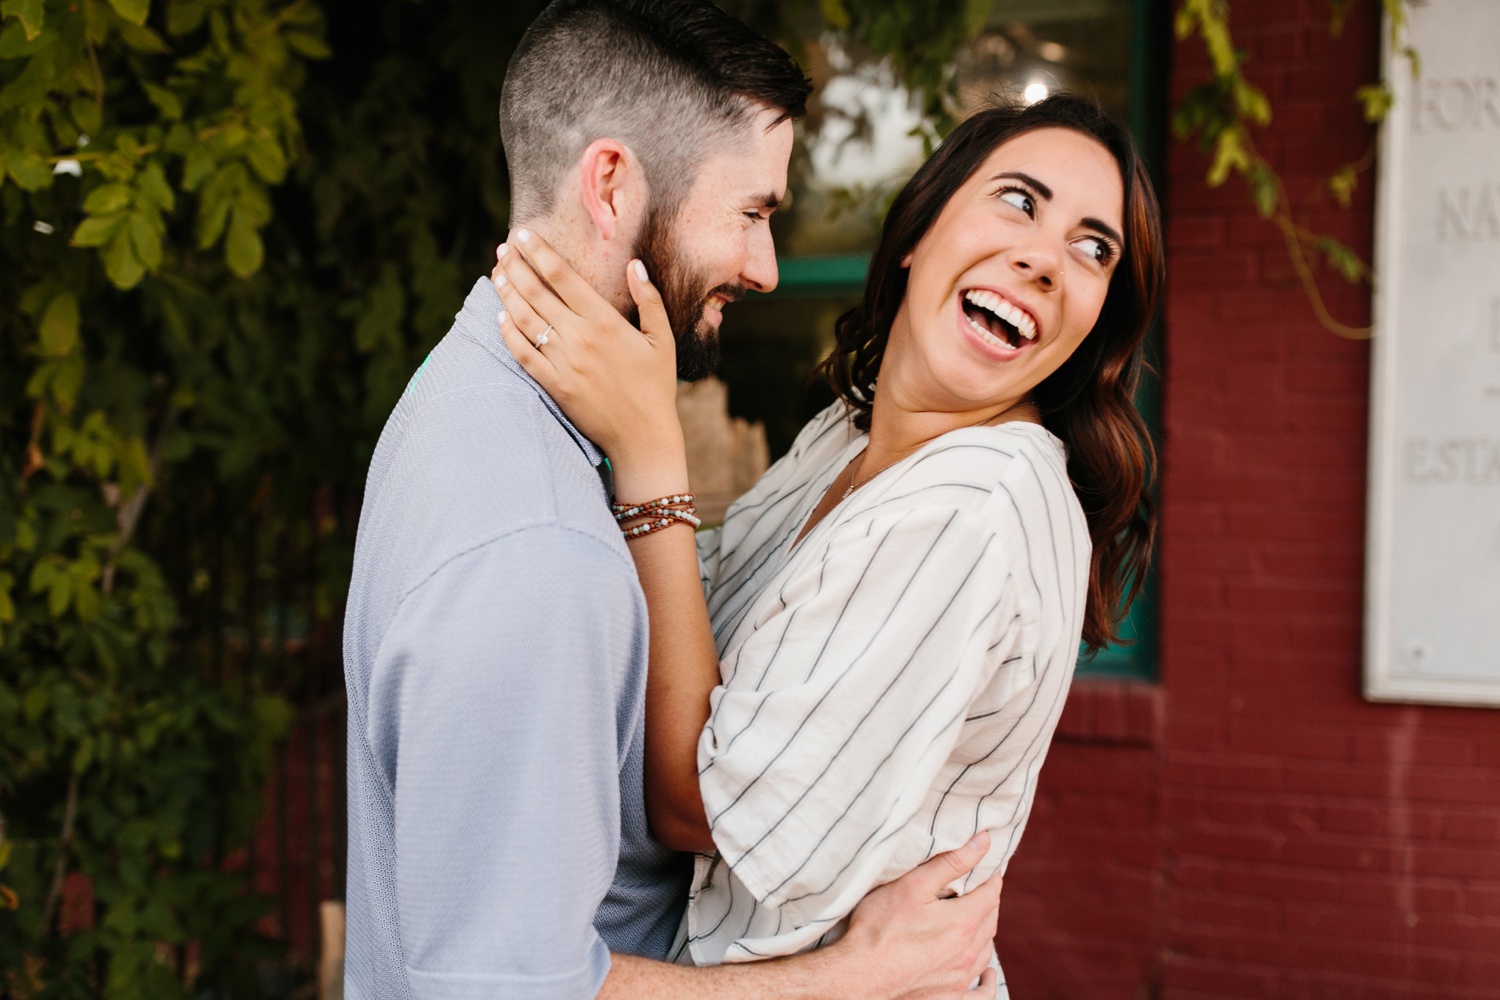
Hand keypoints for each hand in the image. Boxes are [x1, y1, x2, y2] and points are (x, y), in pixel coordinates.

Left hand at [492, 229, 685, 486]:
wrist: (643, 436)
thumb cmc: (656, 386)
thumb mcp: (662, 339)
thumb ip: (649, 299)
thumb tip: (634, 264)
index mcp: (605, 321)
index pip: (562, 276)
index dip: (538, 252)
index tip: (523, 235)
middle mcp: (579, 337)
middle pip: (536, 292)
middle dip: (516, 266)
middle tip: (502, 249)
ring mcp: (563, 362)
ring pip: (524, 319)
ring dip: (507, 293)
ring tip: (496, 274)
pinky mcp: (554, 385)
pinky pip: (523, 354)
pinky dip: (508, 334)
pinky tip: (500, 318)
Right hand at [836, 831, 1002, 999]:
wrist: (859, 977)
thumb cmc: (880, 928)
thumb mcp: (913, 885)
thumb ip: (951, 863)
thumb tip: (984, 842)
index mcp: (964, 922)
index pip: (992, 892)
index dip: (990, 876)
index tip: (985, 867)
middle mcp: (969, 952)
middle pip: (991, 919)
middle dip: (987, 901)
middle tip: (976, 889)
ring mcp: (961, 978)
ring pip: (986, 950)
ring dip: (984, 933)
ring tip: (975, 921)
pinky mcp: (950, 997)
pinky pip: (981, 991)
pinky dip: (987, 980)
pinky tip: (986, 974)